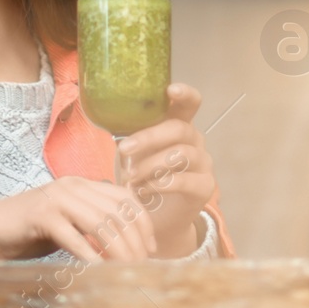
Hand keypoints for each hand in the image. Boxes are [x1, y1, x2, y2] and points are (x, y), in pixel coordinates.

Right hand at [0, 177, 156, 261]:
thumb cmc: (26, 232)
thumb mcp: (66, 223)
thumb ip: (91, 225)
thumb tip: (125, 244)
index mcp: (80, 184)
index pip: (124, 197)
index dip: (143, 223)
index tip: (152, 248)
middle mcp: (71, 186)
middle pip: (117, 210)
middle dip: (135, 240)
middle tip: (142, 265)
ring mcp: (55, 198)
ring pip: (100, 222)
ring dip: (118, 249)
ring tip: (127, 270)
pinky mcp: (40, 216)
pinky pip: (74, 236)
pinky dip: (90, 255)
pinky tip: (99, 270)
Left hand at [119, 84, 216, 256]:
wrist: (155, 218)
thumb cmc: (142, 177)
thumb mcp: (132, 152)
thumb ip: (127, 134)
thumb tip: (103, 114)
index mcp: (179, 125)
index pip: (190, 103)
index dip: (185, 93)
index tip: (171, 89)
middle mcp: (195, 141)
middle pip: (179, 129)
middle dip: (150, 137)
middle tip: (124, 148)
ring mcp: (203, 164)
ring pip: (182, 154)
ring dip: (151, 164)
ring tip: (131, 177)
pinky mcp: (205, 187)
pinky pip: (185, 181)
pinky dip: (160, 185)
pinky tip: (143, 190)